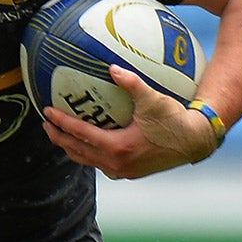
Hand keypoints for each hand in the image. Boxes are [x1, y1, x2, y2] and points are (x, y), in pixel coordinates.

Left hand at [39, 66, 219, 178]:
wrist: (194, 142)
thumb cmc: (175, 119)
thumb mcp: (153, 99)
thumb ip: (131, 83)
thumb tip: (112, 67)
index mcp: (117, 147)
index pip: (80, 133)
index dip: (61, 122)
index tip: (47, 112)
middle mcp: (115, 163)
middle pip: (77, 150)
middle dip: (58, 137)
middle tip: (46, 124)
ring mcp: (121, 171)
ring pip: (87, 161)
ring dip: (71, 148)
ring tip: (60, 134)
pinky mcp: (129, 173)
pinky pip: (100, 164)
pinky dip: (88, 154)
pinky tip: (86, 143)